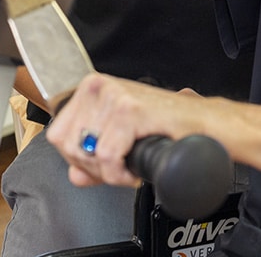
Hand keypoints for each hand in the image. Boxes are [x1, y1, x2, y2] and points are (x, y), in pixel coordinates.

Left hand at [46, 74, 203, 189]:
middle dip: (92, 167)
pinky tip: (136, 169)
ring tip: (129, 165)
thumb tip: (74, 175)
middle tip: (117, 167)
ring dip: (109, 172)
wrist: (203, 124)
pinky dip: (121, 174)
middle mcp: (99, 86)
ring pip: (87, 153)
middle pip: (67, 144)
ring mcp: (113, 95)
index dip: (77, 158)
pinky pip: (108, 157)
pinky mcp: (129, 109)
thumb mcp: (121, 139)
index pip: (58, 133)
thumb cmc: (166, 127)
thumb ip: (93, 158)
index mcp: (91, 88)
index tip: (100, 164)